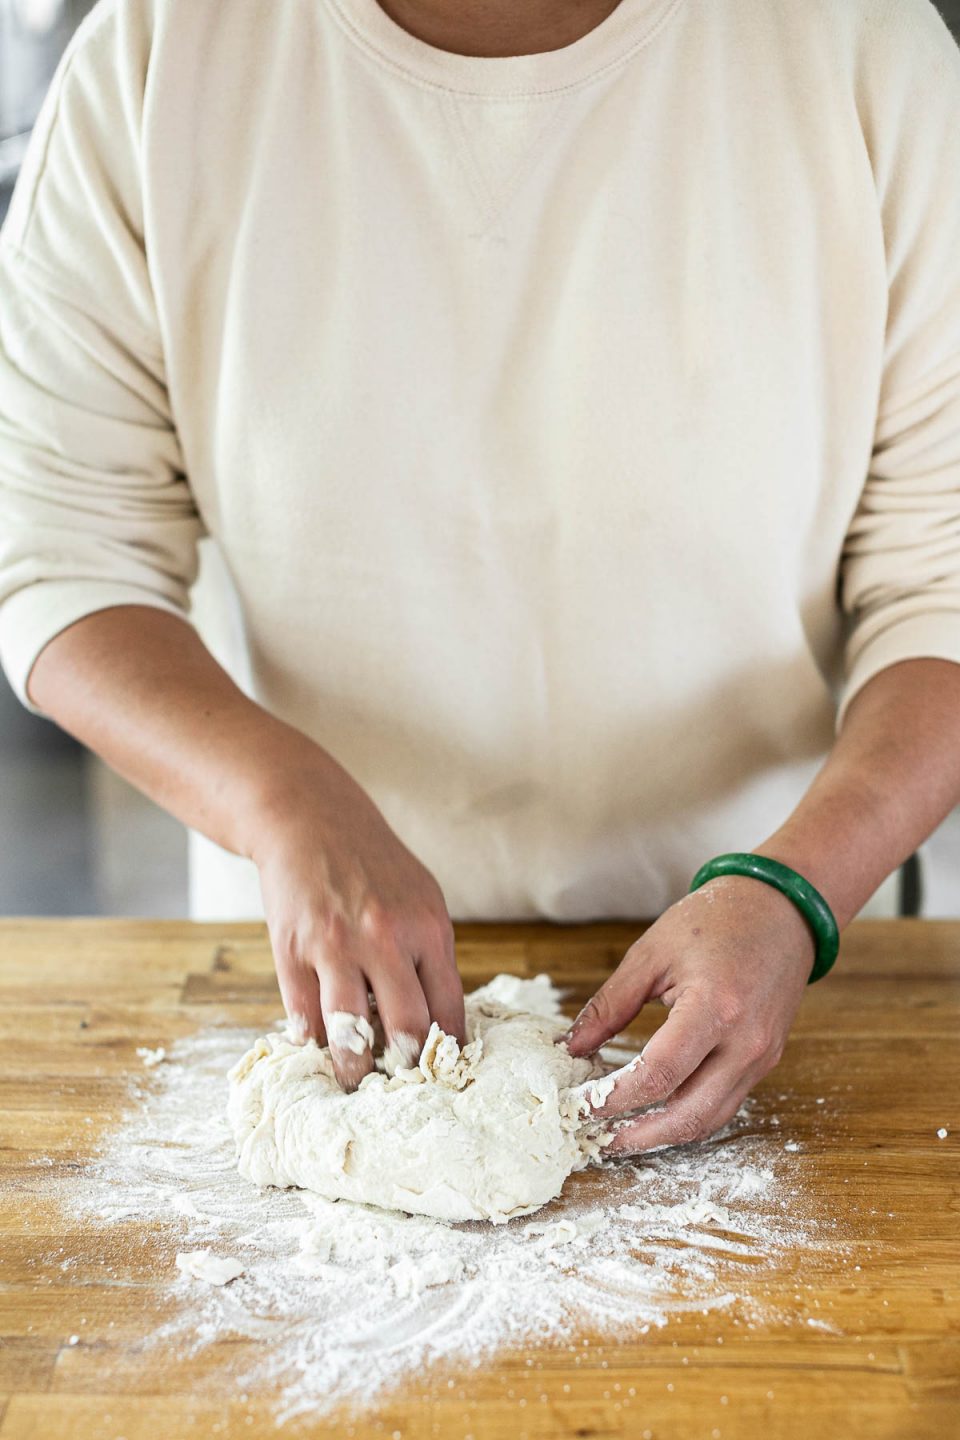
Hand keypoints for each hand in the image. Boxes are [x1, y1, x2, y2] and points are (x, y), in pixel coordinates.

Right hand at [250, 760, 464, 1091]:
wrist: (310, 820)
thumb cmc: (374, 865)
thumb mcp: (422, 899)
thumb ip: (431, 956)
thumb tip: (441, 1024)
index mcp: (429, 928)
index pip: (450, 1010)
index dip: (448, 1053)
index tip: (443, 1076)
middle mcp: (386, 938)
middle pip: (409, 1030)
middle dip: (408, 1070)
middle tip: (403, 1089)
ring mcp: (335, 945)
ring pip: (351, 1034)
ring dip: (356, 1070)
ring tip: (359, 1084)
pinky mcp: (292, 950)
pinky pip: (304, 1016)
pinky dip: (313, 1039)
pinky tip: (319, 1045)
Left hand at [562, 875, 813, 1152]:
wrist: (782, 908)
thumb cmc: (716, 920)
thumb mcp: (651, 953)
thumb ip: (610, 1004)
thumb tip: (571, 1046)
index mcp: (715, 1008)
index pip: (659, 1075)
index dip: (616, 1098)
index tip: (581, 1104)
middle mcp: (745, 1042)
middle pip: (689, 1115)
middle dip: (639, 1136)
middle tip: (598, 1141)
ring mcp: (762, 1056)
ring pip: (711, 1120)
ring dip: (665, 1136)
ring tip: (621, 1136)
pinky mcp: (766, 1060)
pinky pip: (726, 1103)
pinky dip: (690, 1117)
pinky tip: (658, 1114)